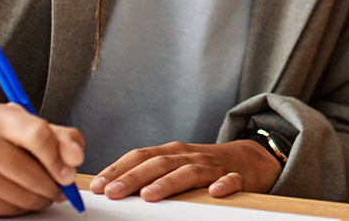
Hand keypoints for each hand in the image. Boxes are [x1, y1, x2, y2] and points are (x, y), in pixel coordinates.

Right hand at [0, 104, 84, 217]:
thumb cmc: (9, 142)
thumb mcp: (38, 129)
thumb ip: (65, 139)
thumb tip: (75, 159)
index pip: (38, 136)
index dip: (59, 160)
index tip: (69, 176)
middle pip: (31, 173)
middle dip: (53, 187)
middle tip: (61, 190)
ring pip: (22, 196)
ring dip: (40, 200)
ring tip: (41, 192)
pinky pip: (7, 210)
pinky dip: (22, 208)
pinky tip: (20, 196)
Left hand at [88, 140, 281, 200]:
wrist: (251, 158)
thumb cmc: (205, 165)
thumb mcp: (176, 163)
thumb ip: (150, 172)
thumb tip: (111, 187)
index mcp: (172, 152)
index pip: (140, 156)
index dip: (117, 169)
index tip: (97, 185)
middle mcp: (190, 156)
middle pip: (159, 163)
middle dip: (133, 177)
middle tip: (112, 192)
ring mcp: (213, 166)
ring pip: (189, 172)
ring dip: (168, 182)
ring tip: (149, 196)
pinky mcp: (238, 177)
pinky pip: (232, 180)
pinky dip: (224, 184)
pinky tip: (215, 192)